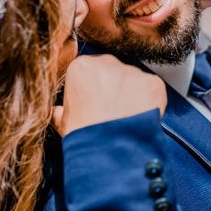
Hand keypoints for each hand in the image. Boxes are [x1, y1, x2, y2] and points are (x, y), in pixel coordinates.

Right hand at [52, 55, 166, 136]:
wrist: (109, 149)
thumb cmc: (84, 135)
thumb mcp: (63, 122)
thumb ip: (61, 111)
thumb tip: (57, 112)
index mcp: (81, 67)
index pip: (89, 72)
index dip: (92, 90)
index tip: (94, 104)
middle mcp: (107, 62)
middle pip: (112, 72)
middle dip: (113, 88)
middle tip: (112, 112)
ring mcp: (132, 72)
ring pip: (133, 80)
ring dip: (132, 95)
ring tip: (127, 118)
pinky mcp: (153, 83)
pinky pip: (152, 90)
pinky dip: (150, 102)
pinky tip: (141, 118)